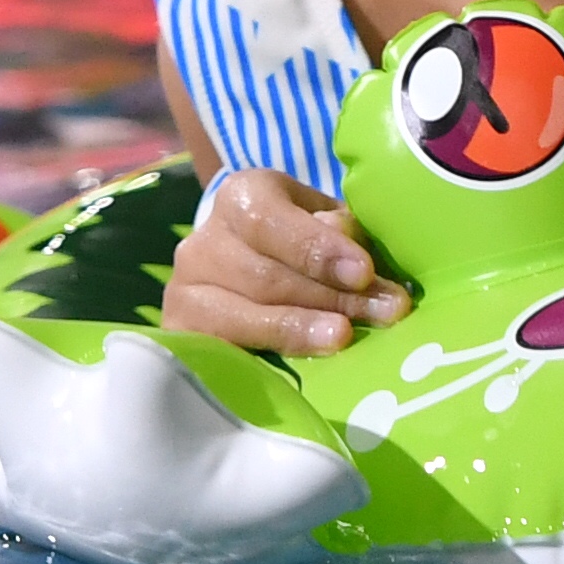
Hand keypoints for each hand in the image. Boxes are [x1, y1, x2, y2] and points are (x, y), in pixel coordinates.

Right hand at [154, 164, 411, 354]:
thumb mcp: (326, 224)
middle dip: (330, 297)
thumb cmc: (305, 241)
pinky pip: (220, 351)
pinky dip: (265, 355)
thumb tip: (362, 268)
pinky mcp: (181, 333)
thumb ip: (342, 236)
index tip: (364, 272)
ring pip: (243, 315)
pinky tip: (301, 365)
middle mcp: (202, 240)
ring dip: (301, 329)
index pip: (269, 221)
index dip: (317, 249)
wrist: (252, 267)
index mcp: (242, 197)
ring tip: (345, 338)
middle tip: (383, 313)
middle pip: (264, 276)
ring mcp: (184, 289)